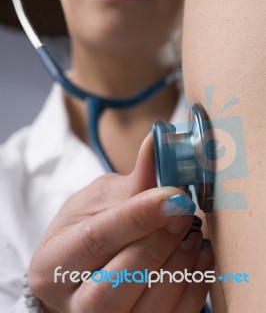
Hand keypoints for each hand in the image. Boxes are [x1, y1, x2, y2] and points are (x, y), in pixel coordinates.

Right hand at [29, 136, 213, 312]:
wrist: (81, 267)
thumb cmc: (84, 229)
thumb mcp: (98, 200)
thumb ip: (133, 180)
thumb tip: (158, 140)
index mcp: (54, 262)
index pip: (96, 240)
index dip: (139, 216)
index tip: (175, 194)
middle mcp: (75, 302)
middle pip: (120, 282)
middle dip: (160, 243)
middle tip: (186, 210)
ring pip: (148, 308)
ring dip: (181, 264)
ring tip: (192, 232)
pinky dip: (194, 286)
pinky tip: (199, 255)